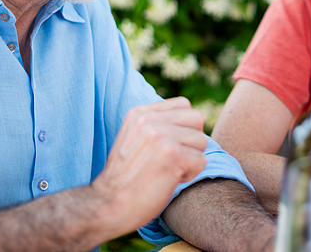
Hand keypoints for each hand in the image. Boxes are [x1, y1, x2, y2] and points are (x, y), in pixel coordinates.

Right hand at [90, 97, 208, 233]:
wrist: (108, 206)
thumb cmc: (126, 178)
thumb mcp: (134, 139)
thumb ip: (156, 125)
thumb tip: (193, 120)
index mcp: (140, 113)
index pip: (184, 104)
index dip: (185, 126)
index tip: (169, 145)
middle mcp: (150, 120)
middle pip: (197, 118)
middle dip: (192, 141)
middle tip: (173, 159)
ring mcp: (161, 136)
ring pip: (202, 141)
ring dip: (191, 159)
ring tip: (168, 170)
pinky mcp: (173, 155)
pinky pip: (202, 160)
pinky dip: (190, 175)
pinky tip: (169, 180)